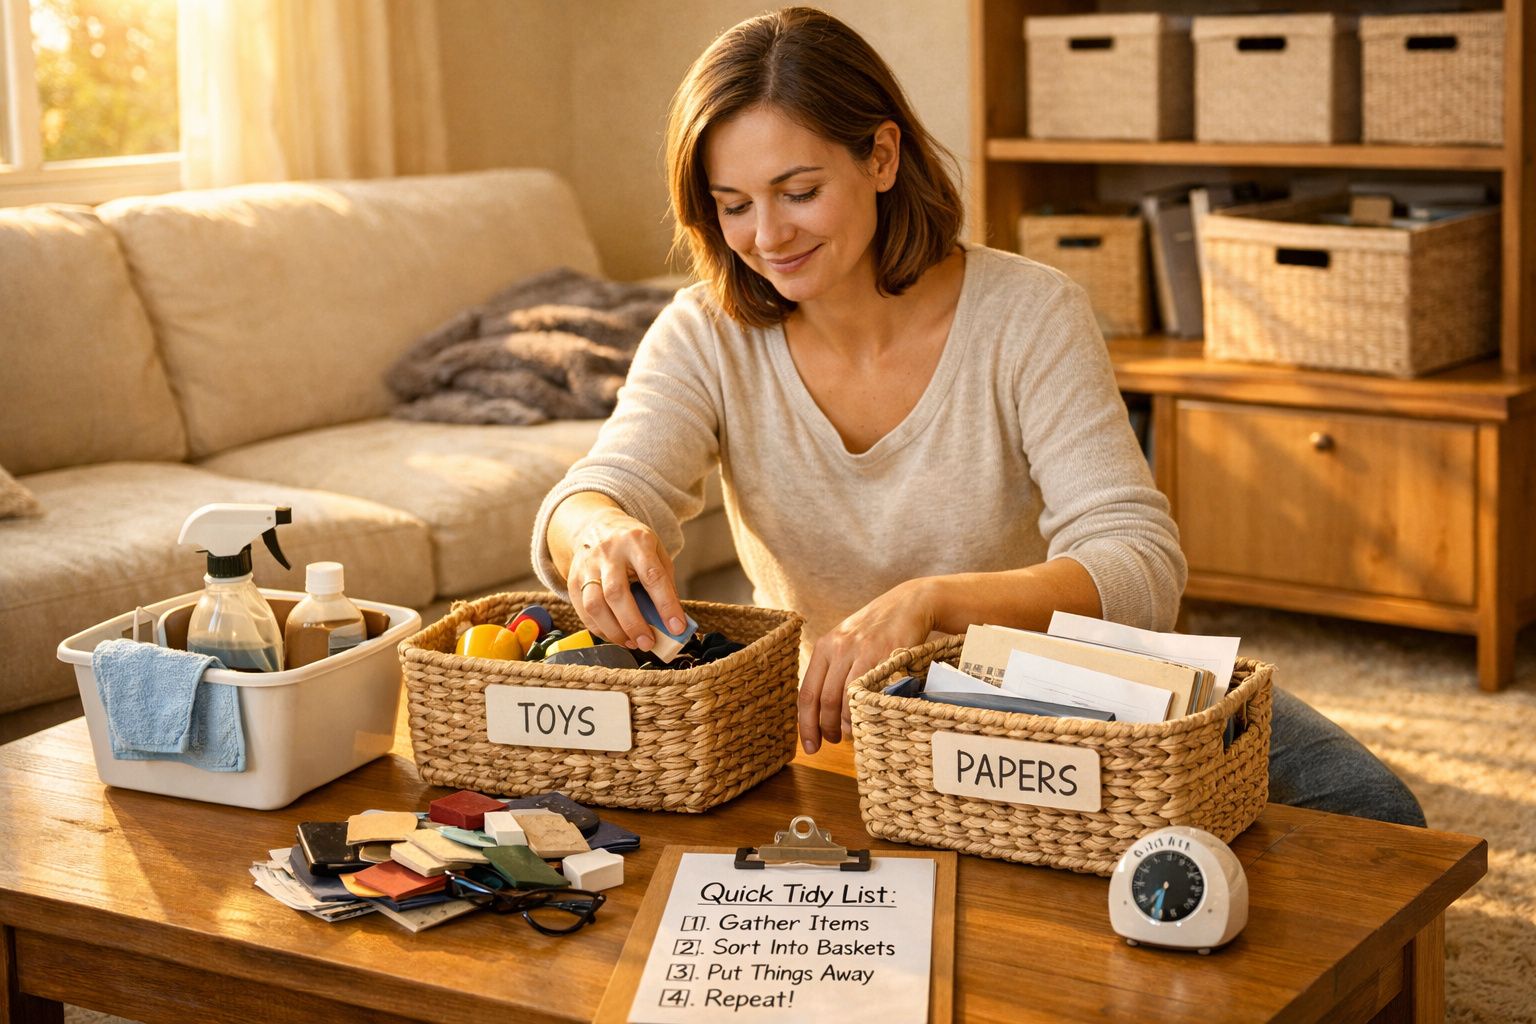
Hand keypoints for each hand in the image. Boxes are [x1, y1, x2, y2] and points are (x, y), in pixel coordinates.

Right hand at [566, 508, 687, 651]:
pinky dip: (601, 630)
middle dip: (634, 624)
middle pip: (617, 593)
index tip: (677, 627)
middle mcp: (608, 552)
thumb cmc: (633, 545)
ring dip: (615, 631)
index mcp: (636, 541)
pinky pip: (583, 612)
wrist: (595, 525)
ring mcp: (587, 566)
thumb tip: (671, 621)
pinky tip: (616, 636)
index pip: (653, 576)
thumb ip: (665, 582)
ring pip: (595, 605)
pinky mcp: (573, 580)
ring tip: (632, 643)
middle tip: (648, 643)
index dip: (666, 604)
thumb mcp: (656, 551)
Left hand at [798, 579, 935, 753]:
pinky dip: (866, 710)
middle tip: (831, 742)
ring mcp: (862, 650)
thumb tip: (824, 712)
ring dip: (845, 724)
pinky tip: (867, 719)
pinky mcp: (885, 653)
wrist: (908, 604)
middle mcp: (838, 647)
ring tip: (849, 735)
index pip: (807, 692)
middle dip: (825, 728)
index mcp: (824, 646)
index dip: (805, 724)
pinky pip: (870, 689)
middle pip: (823, 699)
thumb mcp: (847, 642)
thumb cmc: (877, 629)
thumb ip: (834, 670)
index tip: (810, 745)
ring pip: (844, 697)